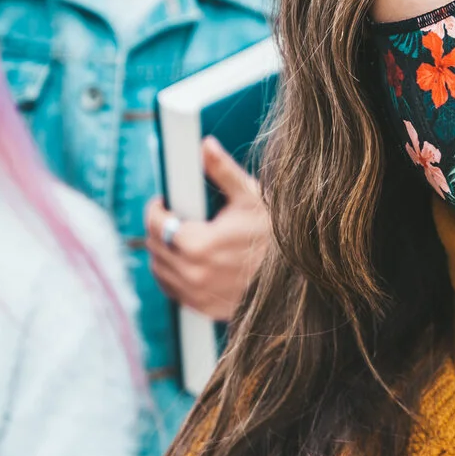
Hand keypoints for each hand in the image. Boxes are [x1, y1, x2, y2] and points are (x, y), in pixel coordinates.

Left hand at [145, 137, 269, 322]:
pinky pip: (173, 292)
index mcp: (199, 244)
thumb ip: (222, 171)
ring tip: (181, 238)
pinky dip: (174, 276)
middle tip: (175, 216)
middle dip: (160, 228)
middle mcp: (193, 274)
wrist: (299, 279)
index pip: (157, 225)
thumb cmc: (275, 235)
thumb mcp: (251, 198)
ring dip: (164, 253)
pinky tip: (188, 263)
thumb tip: (205, 146)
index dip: (156, 209)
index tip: (164, 201)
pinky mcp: (204, 309)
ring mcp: (198, 295)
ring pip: (160, 271)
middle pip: (155, 247)